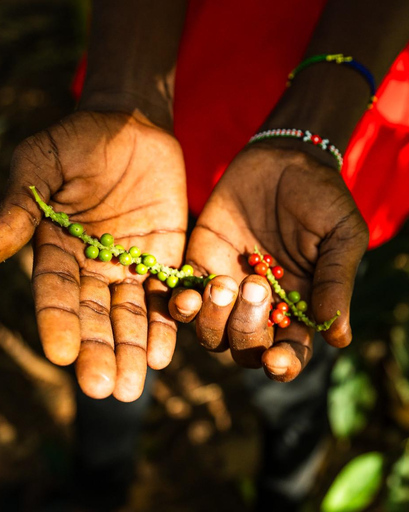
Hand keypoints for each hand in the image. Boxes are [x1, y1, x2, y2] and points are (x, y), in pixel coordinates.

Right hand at [0, 111, 186, 400]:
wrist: (133, 125)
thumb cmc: (77, 141)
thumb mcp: (41, 166)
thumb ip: (20, 206)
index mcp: (55, 249)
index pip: (55, 294)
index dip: (58, 323)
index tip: (62, 354)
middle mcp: (91, 266)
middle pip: (94, 316)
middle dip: (99, 352)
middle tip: (104, 390)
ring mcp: (130, 265)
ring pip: (130, 316)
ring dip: (131, 352)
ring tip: (133, 386)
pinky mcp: (166, 258)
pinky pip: (167, 296)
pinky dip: (166, 324)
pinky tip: (162, 355)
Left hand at [168, 143, 367, 381]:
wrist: (285, 158)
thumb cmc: (324, 199)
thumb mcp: (341, 237)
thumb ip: (336, 283)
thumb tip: (340, 339)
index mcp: (301, 308)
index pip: (292, 352)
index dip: (283, 365)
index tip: (276, 360)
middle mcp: (263, 307)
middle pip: (248, 348)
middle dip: (248, 330)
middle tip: (257, 286)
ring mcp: (230, 289)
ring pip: (212, 334)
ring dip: (213, 320)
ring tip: (223, 283)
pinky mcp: (200, 265)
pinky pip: (183, 301)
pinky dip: (181, 306)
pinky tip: (190, 293)